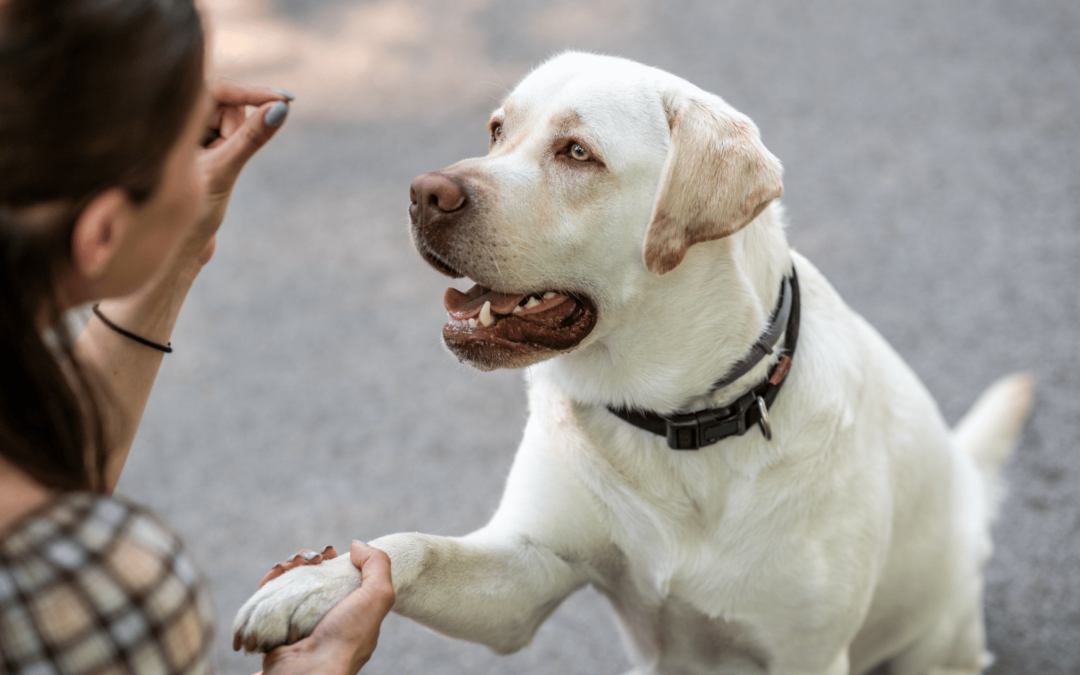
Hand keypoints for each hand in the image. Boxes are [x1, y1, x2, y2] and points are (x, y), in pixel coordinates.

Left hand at [181, 80, 291, 270]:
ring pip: (228, 120)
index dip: (253, 93)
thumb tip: (281, 109)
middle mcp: (172, 119)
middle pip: (225, 104)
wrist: (173, 244)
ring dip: (232, 143)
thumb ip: (251, 138)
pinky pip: (226, 132)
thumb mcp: (223, 170)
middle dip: (236, 131)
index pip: (219, 89)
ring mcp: (182, 129)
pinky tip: (212, 170)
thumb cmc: (187, 212)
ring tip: (213, 170)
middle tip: (224, 160)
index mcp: (168, 118)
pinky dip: (229, 148)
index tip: (284, 100)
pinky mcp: (193, 141)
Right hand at [255, 542, 395, 674]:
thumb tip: (356, 545)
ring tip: (286, 565)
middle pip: (315, 579)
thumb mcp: (377, 597)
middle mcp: (326, 619)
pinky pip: (268, 599)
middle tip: (304, 559)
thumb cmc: (346, 637)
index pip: (343, 579)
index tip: (327, 553)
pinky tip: (273, 575)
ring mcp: (299, 624)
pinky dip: (269, 583)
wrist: (307, 673)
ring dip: (287, 568)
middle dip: (307, 561)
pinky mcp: (274, 629)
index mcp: (352, 613)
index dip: (334, 560)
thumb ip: (377, 565)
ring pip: (291, 586)